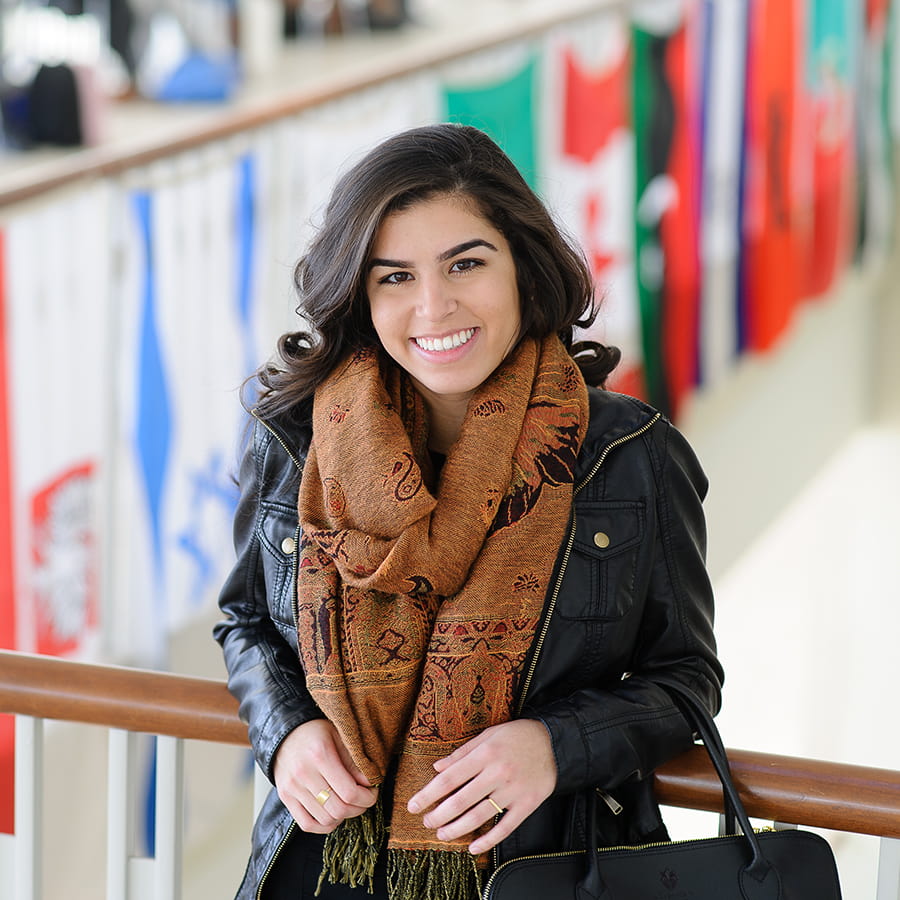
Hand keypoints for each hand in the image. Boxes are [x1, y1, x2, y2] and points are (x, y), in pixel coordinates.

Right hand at [273, 719, 377, 833]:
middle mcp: (304, 773)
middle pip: (338, 809)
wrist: (285, 734)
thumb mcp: (339, 736)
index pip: (349, 791)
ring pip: (325, 819)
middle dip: (358, 808)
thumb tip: (369, 784)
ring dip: (343, 816)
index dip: (367, 797)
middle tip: (364, 800)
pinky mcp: (285, 797)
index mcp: (320, 754)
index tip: (372, 793)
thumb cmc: (317, 733)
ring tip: (349, 804)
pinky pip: (307, 824)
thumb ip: (354, 761)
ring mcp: (292, 787)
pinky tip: (333, 815)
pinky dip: (324, 825)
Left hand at [407, 719, 556, 854]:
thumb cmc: (517, 736)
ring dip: (457, 829)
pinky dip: (488, 840)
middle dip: (439, 815)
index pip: (449, 779)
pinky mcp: (527, 804)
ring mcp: (512, 791)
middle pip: (460, 801)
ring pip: (479, 816)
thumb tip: (437, 768)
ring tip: (442, 834)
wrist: (554, 742)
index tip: (413, 805)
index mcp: (485, 754)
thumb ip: (462, 753)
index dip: (428, 794)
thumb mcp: (488, 735)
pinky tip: (473, 847)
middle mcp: (497, 773)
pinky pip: (505, 827)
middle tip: (427, 822)